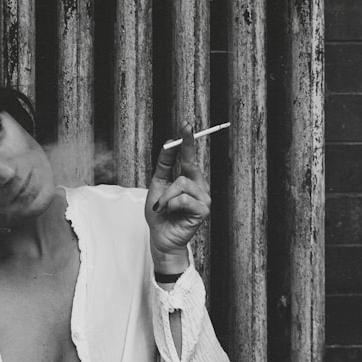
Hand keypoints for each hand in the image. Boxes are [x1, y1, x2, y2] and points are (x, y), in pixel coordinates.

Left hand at [145, 122, 210, 273]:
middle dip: (173, 170)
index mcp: (189, 178)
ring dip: (165, 197)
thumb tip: (168, 144)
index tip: (187, 124)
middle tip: (164, 181)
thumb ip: (164, 165)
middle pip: (188, 165)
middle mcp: (199, 185)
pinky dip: (171, 205)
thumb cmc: (160, 213)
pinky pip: (184, 199)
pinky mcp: (203, 210)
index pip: (189, 155)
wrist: (161, 237)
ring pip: (181, 183)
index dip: (188, 140)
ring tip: (162, 208)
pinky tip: (170, 212)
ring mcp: (203, 197)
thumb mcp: (158, 185)